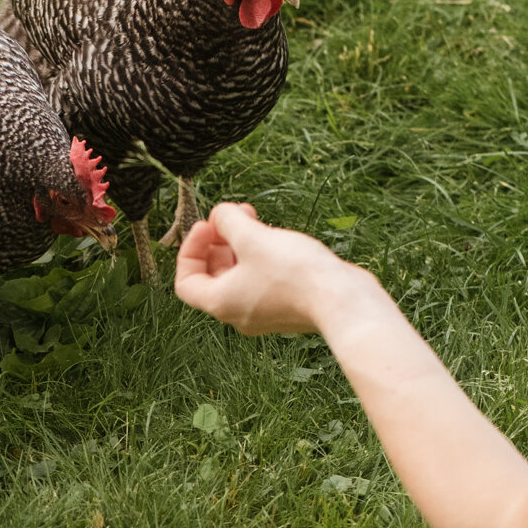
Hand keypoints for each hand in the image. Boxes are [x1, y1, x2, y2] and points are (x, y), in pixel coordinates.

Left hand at [173, 202, 345, 336]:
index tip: (207, 226)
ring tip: (255, 218)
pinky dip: (260, 258)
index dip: (190, 250)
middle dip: (218, 242)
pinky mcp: (286, 307)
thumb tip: (219, 214)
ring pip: (239, 276)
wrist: (341, 300)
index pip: (186, 282)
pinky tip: (276, 237)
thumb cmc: (294, 273)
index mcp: (220, 303)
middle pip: (213, 277)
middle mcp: (237, 314)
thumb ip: (228, 221)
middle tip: (233, 216)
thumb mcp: (253, 237)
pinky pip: (262, 281)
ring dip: (241, 245)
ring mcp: (263, 313)